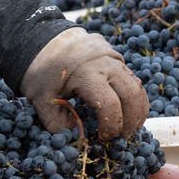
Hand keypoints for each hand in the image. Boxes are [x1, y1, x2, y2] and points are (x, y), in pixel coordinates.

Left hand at [20, 28, 148, 139]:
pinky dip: (135, 99)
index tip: (102, 139)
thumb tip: (79, 139)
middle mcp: (105, 63)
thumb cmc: (40, 71)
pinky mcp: (117, 56)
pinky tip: (127, 113)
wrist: (42, 39)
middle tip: (122, 140)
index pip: (109, 105)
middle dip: (131, 122)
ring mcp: (114, 57)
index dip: (110, 127)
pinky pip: (133, 79)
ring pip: (138, 86)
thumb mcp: (41, 100)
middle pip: (132, 95)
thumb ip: (58, 124)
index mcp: (85, 73)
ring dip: (138, 111)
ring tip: (129, 129)